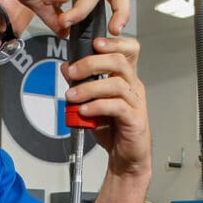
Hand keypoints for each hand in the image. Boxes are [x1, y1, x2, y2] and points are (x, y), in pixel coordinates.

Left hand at [62, 37, 150, 202]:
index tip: (95, 43)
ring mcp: (136, 104)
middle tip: (71, 72)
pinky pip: (116, 106)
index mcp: (126, 81)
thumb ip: (81, 86)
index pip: (129, 51)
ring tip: (72, 96)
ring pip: (116, 84)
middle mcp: (133, 88)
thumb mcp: (92, 105)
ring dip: (89, 88)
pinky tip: (84, 111)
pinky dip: (97, 106)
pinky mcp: (134, 120)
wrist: (125, 159)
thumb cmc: (113, 132)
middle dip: (91, 63)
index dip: (114, 42)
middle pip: (118, 62)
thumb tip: (66, 68)